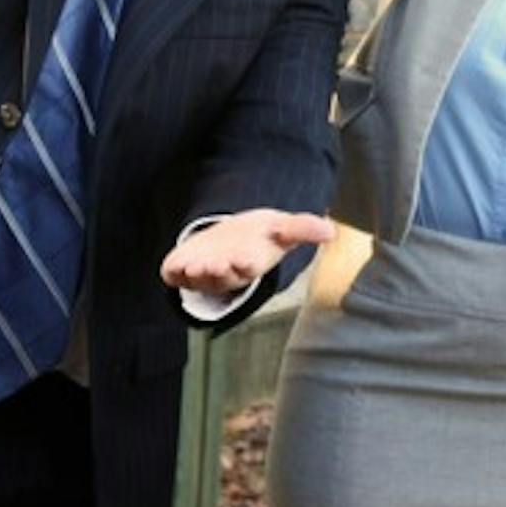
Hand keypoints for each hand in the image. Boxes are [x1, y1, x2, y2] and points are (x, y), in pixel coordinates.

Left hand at [159, 210, 335, 295]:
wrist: (230, 240)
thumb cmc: (258, 238)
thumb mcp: (280, 228)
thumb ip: (303, 229)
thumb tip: (332, 231)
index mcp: (250, 262)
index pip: (249, 266)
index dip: (246, 263)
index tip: (246, 259)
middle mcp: (226, 271)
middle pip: (222, 275)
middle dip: (219, 270)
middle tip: (217, 263)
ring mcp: (203, 272)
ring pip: (198, 278)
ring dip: (196, 272)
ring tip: (195, 264)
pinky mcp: (182, 268)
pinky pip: (175, 275)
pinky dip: (173, 272)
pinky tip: (173, 267)